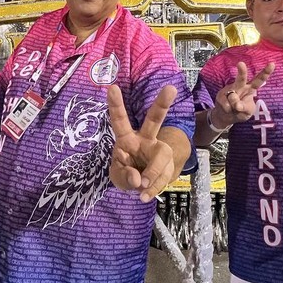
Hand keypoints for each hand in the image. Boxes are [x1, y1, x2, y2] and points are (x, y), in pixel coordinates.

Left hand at [107, 84, 177, 202]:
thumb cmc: (126, 173)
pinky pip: (163, 176)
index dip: (116, 105)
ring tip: (141, 186)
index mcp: (126, 138)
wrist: (143, 185)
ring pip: (162, 155)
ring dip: (152, 172)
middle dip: (162, 104)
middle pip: (154, 120)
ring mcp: (158, 152)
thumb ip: (124, 176)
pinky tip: (144, 195)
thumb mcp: (117, 177)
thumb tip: (138, 179)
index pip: (120, 120)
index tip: (112, 87)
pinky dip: (153, 188)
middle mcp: (145, 139)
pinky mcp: (168, 165)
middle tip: (171, 88)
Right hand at [210, 62, 274, 128]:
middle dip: (242, 71)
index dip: (266, 72)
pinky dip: (228, 109)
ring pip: (232, 95)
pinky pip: (226, 104)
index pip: (259, 79)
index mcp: (251, 88)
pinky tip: (228, 109)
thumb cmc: (241, 111)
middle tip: (241, 64)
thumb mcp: (248, 112)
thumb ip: (245, 108)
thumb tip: (237, 105)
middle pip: (241, 78)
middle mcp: (241, 87)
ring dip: (234, 103)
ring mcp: (230, 90)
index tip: (272, 64)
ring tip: (235, 108)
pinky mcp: (221, 96)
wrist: (225, 116)